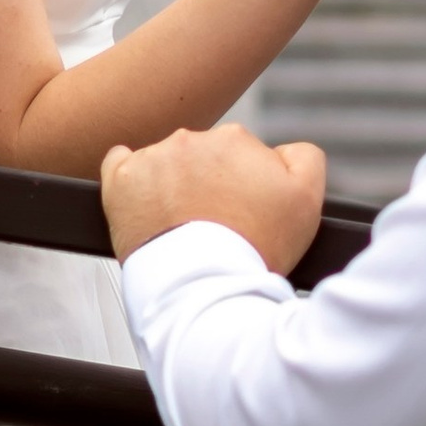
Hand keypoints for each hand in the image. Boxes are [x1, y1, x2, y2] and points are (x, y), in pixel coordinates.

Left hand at [101, 125, 328, 273]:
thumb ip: (303, 157)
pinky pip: (120, 165)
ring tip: (183, 225)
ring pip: (165, 163)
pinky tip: (145, 204)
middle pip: (202, 157)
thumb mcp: (307, 199)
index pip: (240, 154)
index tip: (242, 211)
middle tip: (215, 223)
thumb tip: (283, 149)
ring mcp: (152, 159)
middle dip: (209, 182)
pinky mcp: (119, 182)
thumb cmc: (256, 248)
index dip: (244, 183)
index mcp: (235, 138)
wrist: (205, 287)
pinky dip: (132, 181)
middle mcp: (191, 140)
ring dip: (173, 185)